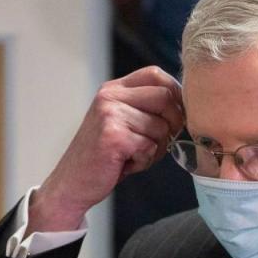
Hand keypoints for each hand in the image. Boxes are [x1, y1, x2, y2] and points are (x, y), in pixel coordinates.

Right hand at [30, 66, 184, 232]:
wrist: (72, 184)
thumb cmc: (104, 155)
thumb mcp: (122, 121)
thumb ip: (145, 108)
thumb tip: (185, 105)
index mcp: (113, 89)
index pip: (156, 74)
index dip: (175, 93)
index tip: (176, 114)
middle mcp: (110, 97)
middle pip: (165, 96)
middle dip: (173, 123)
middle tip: (160, 141)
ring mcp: (110, 115)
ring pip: (161, 126)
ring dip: (156, 148)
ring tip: (135, 155)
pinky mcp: (113, 136)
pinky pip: (150, 146)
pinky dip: (145, 160)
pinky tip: (127, 164)